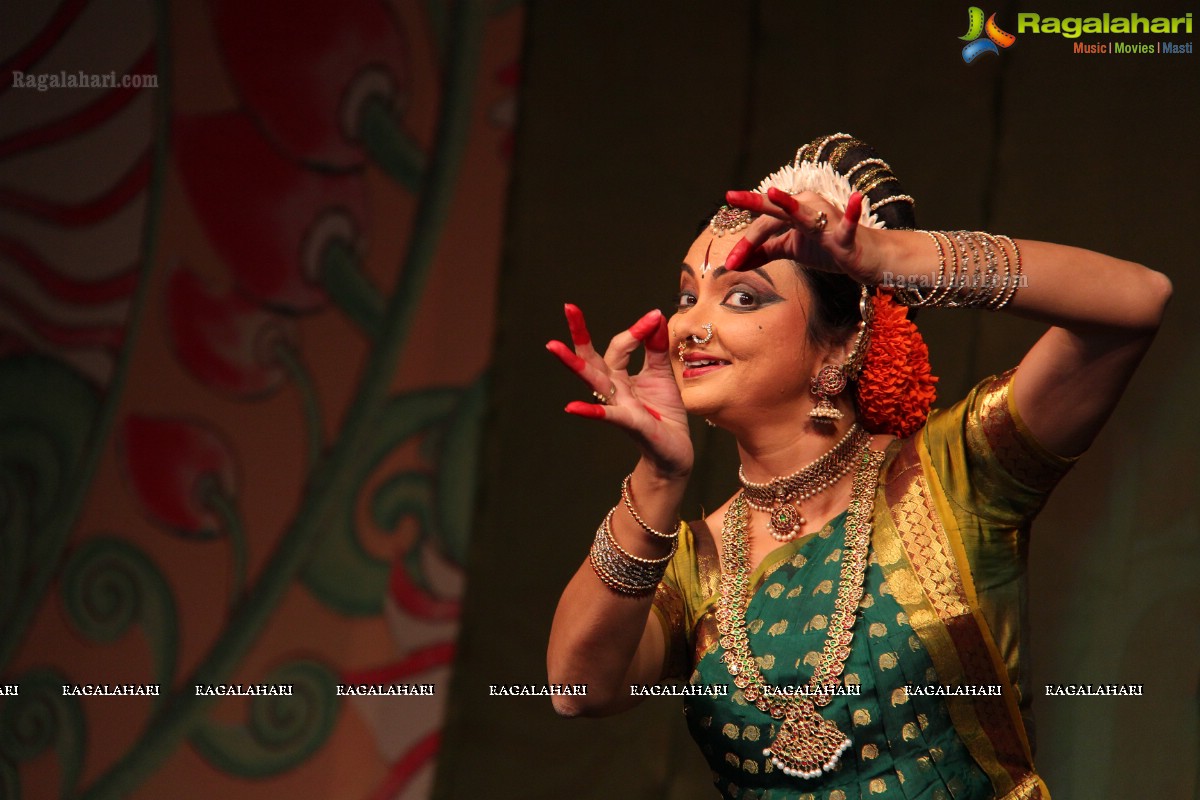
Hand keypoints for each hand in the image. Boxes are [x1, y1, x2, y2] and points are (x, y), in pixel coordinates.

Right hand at [546, 304, 692, 478]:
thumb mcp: (662, 374)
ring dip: (575, 364)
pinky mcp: (630, 423)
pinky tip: (571, 408)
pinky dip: (590, 411)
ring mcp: (618, 405)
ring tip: (554, 346)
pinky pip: (608, 415)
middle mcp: (613, 389)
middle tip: (569, 307)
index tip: (654, 315)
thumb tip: (655, 317)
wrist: (675, 450)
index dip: (636, 330)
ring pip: (594, 381)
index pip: (620, 345)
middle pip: (592, 358)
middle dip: (580, 333)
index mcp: (620, 376)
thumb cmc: (664, 413)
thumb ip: (656, 348)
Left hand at [723, 188, 884, 283]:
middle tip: (731, 197)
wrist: (863, 257)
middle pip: (776, 210)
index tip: (729, 263)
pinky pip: (847, 225)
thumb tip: (735, 261)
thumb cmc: (827, 249)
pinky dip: (851, 213)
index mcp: (793, 212)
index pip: (763, 224)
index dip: (745, 243)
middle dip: (753, 206)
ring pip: (802, 215)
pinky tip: (856, 198)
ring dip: (789, 205)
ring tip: (774, 194)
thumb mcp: (790, 249)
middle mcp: (808, 208)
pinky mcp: (845, 235)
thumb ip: (764, 252)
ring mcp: (827, 220)